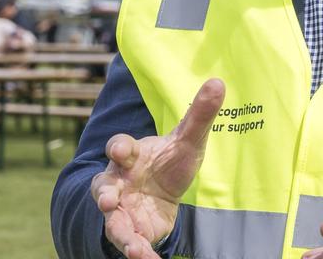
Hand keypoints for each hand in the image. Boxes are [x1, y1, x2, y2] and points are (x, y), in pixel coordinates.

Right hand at [92, 79, 224, 257]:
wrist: (163, 193)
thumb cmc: (169, 161)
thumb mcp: (188, 140)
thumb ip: (199, 114)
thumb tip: (218, 82)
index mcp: (130, 155)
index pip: (119, 146)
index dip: (118, 147)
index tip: (121, 150)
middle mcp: (118, 182)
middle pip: (104, 186)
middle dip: (104, 193)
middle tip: (107, 200)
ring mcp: (121, 208)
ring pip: (112, 220)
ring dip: (119, 232)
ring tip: (132, 247)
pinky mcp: (130, 230)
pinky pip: (129, 243)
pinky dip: (138, 252)